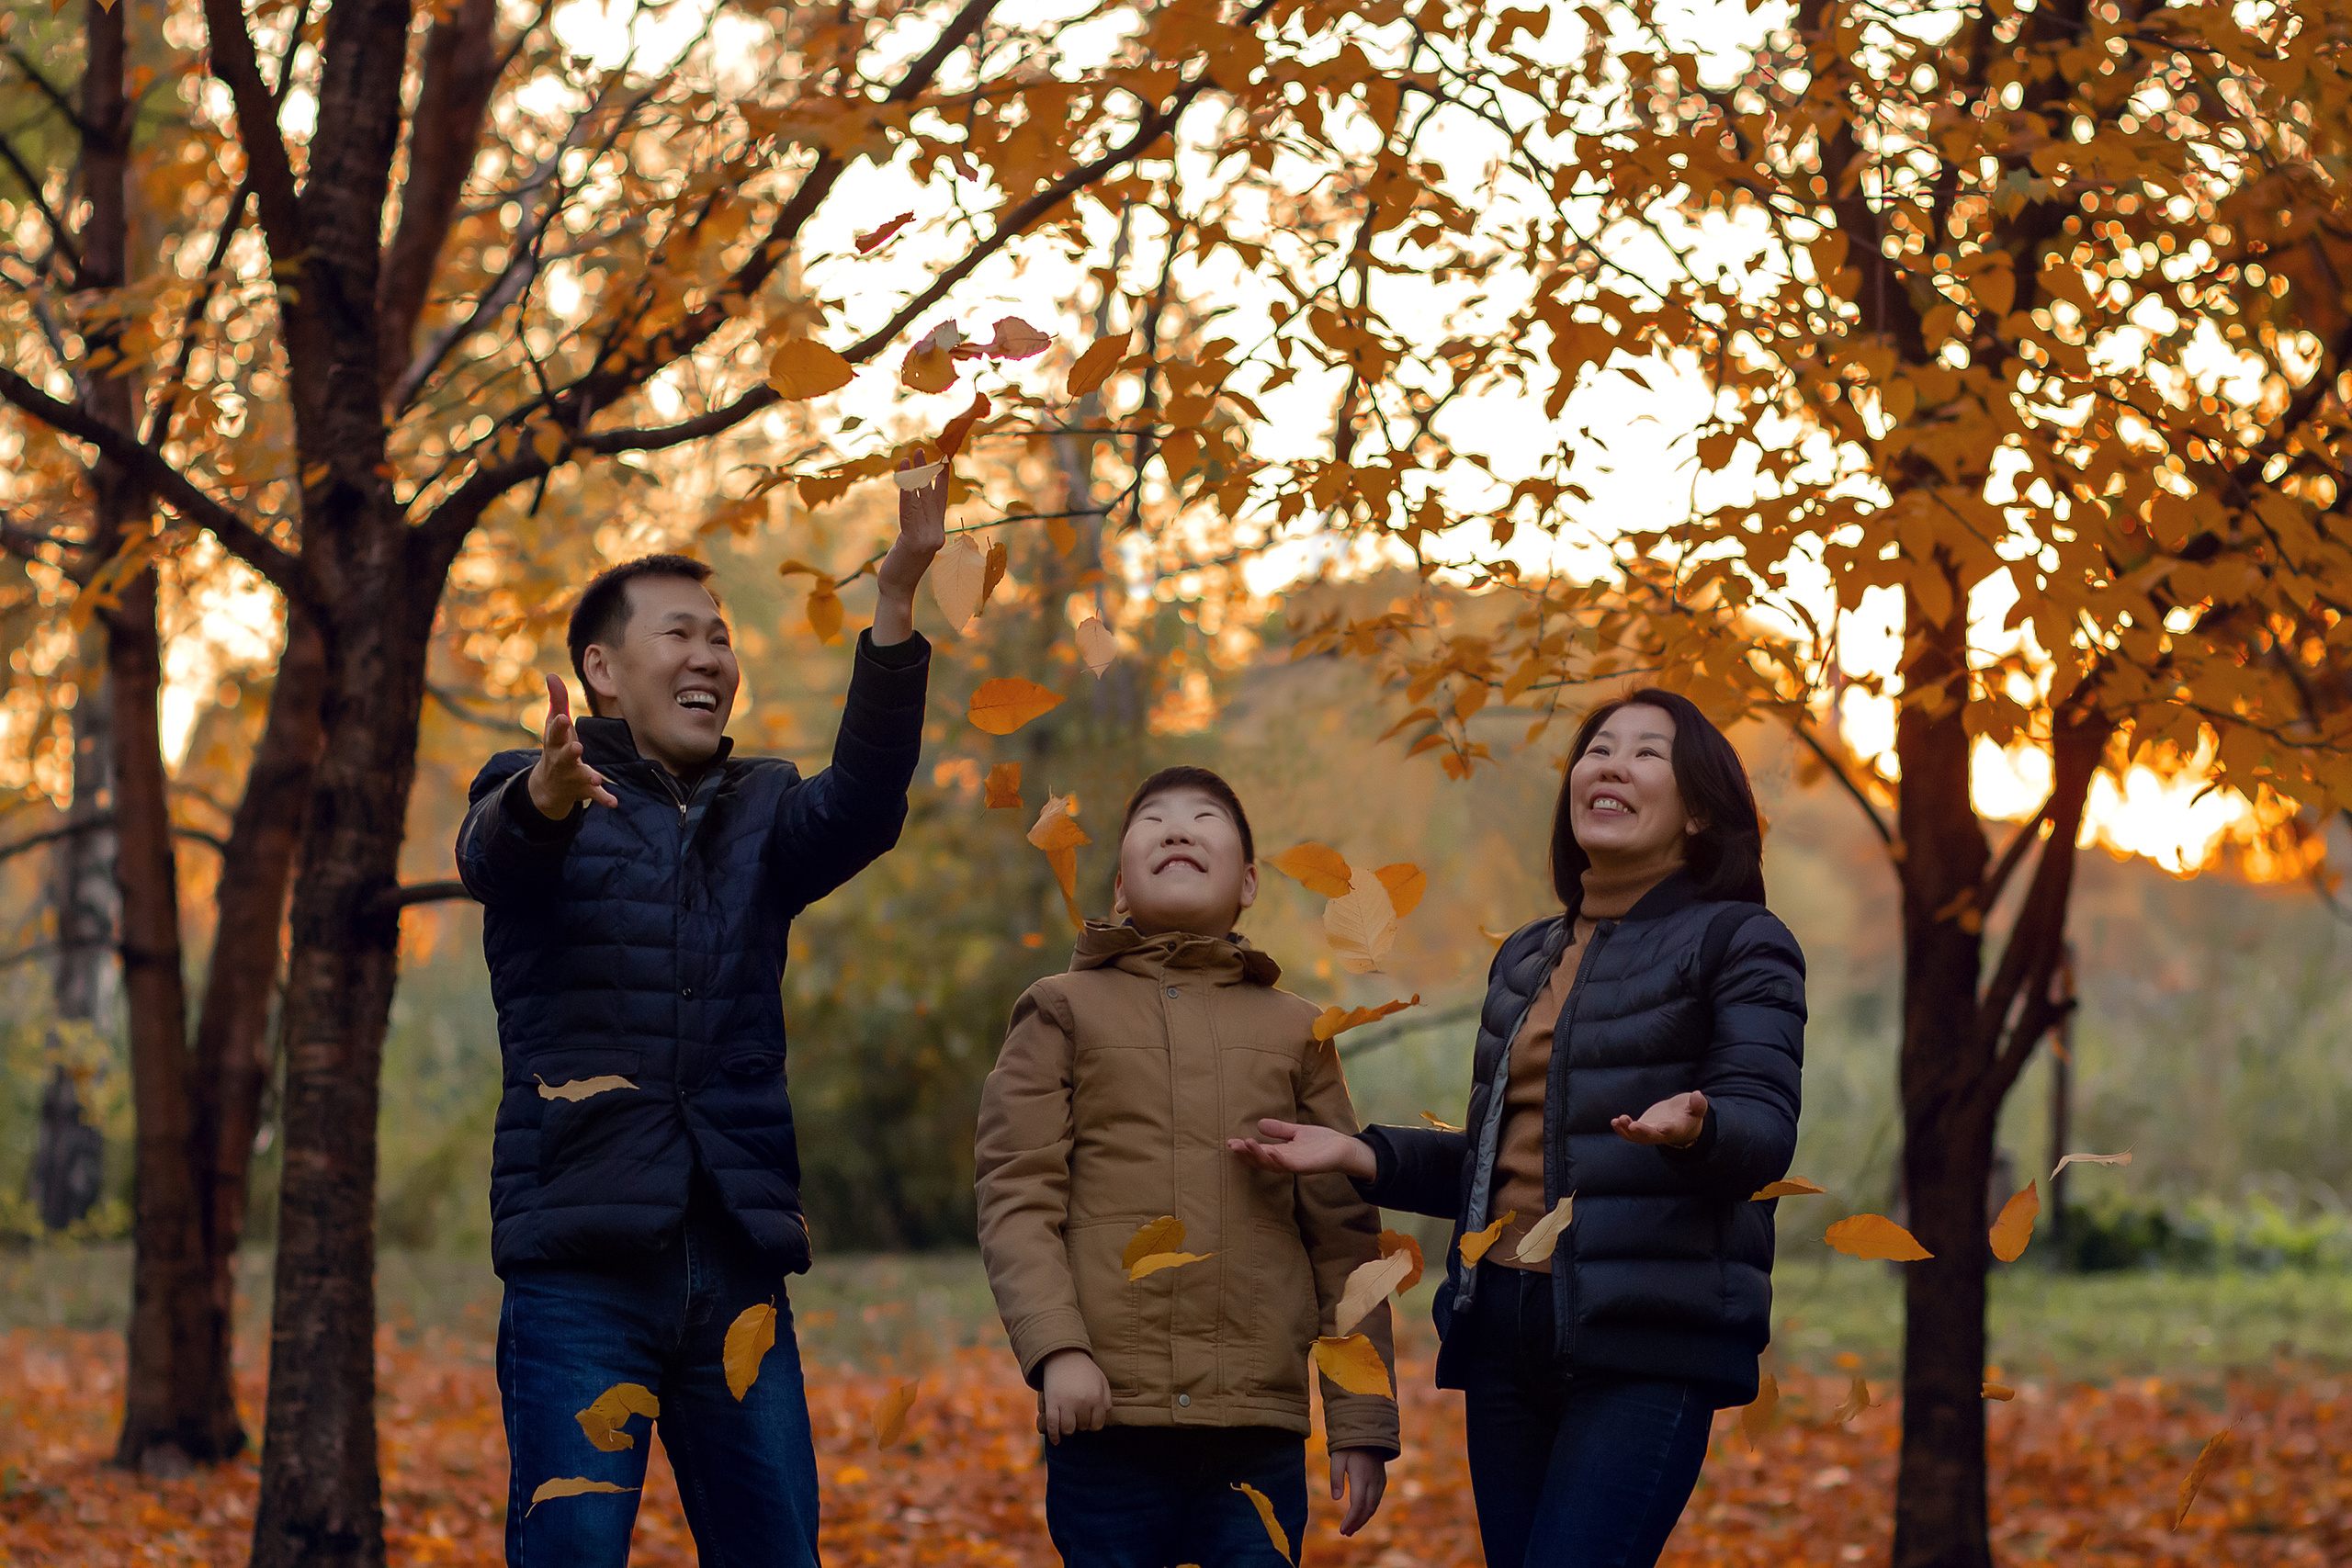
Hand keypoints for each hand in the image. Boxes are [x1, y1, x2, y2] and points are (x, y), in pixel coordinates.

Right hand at [527, 674, 616, 818]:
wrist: (548, 787)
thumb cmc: (555, 747)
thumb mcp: (554, 725)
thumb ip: (557, 700)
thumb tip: (551, 674)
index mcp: (554, 743)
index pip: (555, 733)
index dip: (558, 726)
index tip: (563, 718)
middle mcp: (562, 760)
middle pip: (565, 755)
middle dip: (569, 752)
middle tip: (577, 747)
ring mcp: (572, 776)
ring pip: (580, 776)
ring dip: (588, 777)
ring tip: (596, 778)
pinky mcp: (584, 790)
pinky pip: (594, 796)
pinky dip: (603, 798)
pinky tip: (614, 802)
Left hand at [873, 445, 947, 644]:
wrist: (897, 588)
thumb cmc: (901, 567)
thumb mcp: (912, 544)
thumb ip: (917, 527)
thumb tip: (914, 508)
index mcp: (938, 533)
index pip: (940, 501)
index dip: (942, 480)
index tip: (943, 461)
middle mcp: (936, 533)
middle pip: (930, 495)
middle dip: (926, 471)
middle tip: (923, 450)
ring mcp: (927, 537)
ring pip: (919, 499)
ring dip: (915, 475)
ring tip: (911, 456)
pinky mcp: (914, 540)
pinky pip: (907, 510)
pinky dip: (905, 491)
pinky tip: (901, 476)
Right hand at [1037, 1348, 1110, 1444]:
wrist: (1064, 1355)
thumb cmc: (1084, 1369)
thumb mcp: (1101, 1380)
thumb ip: (1106, 1397)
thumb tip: (1105, 1412)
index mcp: (1096, 1398)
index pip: (1097, 1425)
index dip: (1092, 1424)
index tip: (1088, 1419)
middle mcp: (1083, 1403)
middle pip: (1082, 1427)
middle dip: (1080, 1423)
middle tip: (1076, 1415)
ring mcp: (1067, 1404)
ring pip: (1068, 1429)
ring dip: (1068, 1429)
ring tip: (1067, 1421)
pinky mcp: (1052, 1403)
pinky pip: (1053, 1425)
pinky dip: (1054, 1436)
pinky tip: (1056, 1441)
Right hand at [1227, 1119, 1376, 1180]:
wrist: (1346, 1149)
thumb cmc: (1323, 1142)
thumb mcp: (1297, 1132)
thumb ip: (1280, 1130)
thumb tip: (1259, 1123)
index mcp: (1283, 1154)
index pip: (1260, 1152)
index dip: (1246, 1149)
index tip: (1231, 1142)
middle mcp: (1287, 1162)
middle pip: (1262, 1161)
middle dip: (1247, 1154)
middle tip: (1233, 1146)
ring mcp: (1296, 1165)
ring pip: (1272, 1164)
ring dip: (1258, 1155)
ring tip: (1246, 1144)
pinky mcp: (1307, 1167)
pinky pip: (1290, 1165)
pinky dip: (1279, 1160)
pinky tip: (1270, 1152)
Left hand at [1330, 1448, 1387, 1535]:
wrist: (1368, 1432)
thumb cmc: (1349, 1445)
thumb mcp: (1337, 1457)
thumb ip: (1336, 1477)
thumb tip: (1335, 1498)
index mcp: (1362, 1476)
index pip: (1358, 1504)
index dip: (1351, 1519)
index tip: (1342, 1530)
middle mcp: (1374, 1481)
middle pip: (1367, 1509)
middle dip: (1357, 1523)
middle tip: (1345, 1533)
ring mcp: (1380, 1481)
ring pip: (1374, 1506)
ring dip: (1363, 1519)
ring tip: (1351, 1529)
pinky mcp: (1382, 1480)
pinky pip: (1376, 1500)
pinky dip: (1369, 1510)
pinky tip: (1360, 1515)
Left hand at [1611, 1090, 1707, 1147]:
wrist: (1681, 1122)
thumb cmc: (1690, 1113)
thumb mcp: (1696, 1108)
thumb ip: (1698, 1104)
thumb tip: (1698, 1095)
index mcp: (1677, 1129)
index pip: (1672, 1130)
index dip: (1667, 1129)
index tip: (1662, 1127)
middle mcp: (1662, 1134)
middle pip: (1651, 1136)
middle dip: (1642, 1132)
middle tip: (1632, 1126)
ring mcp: (1650, 1133)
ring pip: (1637, 1137)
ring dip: (1626, 1131)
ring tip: (1618, 1120)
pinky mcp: (1642, 1129)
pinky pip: (1630, 1133)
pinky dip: (1622, 1130)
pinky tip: (1614, 1122)